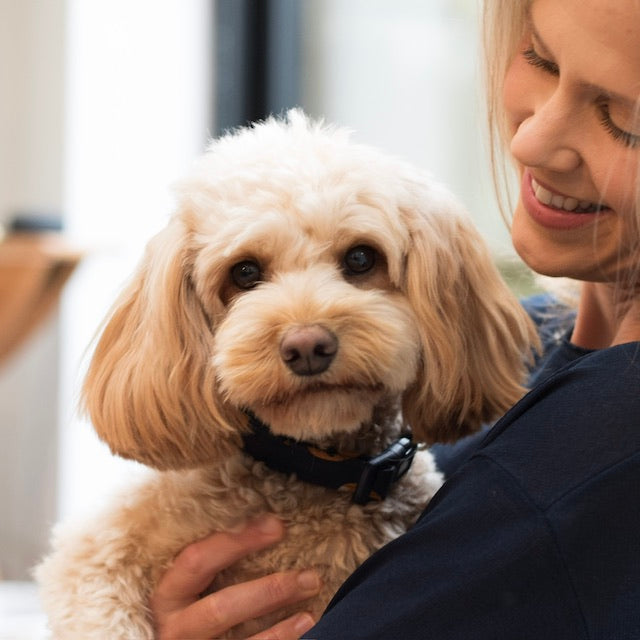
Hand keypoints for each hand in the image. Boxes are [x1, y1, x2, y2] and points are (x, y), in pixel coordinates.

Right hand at [150, 515, 320, 638]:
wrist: (184, 634)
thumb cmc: (190, 599)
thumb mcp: (191, 577)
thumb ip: (214, 555)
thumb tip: (264, 519)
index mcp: (169, 593)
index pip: (197, 560)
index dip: (236, 541)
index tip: (275, 525)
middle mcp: (177, 626)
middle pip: (221, 607)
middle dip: (269, 590)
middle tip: (308, 574)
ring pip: (240, 638)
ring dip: (282, 619)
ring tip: (311, 594)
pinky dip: (280, 636)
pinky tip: (305, 621)